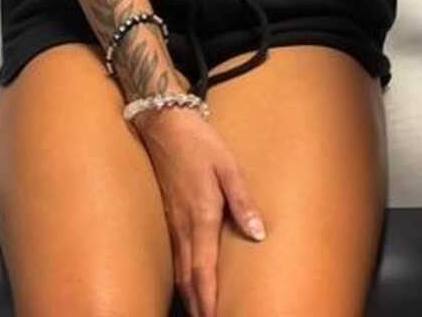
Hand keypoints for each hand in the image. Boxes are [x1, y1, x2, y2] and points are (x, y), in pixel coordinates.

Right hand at [135, 107, 265, 316]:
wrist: (164, 124)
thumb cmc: (199, 142)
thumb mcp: (228, 166)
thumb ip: (243, 201)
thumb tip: (258, 233)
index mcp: (201, 216)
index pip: (204, 270)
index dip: (210, 300)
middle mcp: (184, 225)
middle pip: (190, 279)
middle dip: (200, 307)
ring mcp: (173, 222)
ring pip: (180, 271)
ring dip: (190, 297)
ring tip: (202, 315)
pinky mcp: (169, 216)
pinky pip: (175, 257)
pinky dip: (182, 279)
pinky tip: (189, 285)